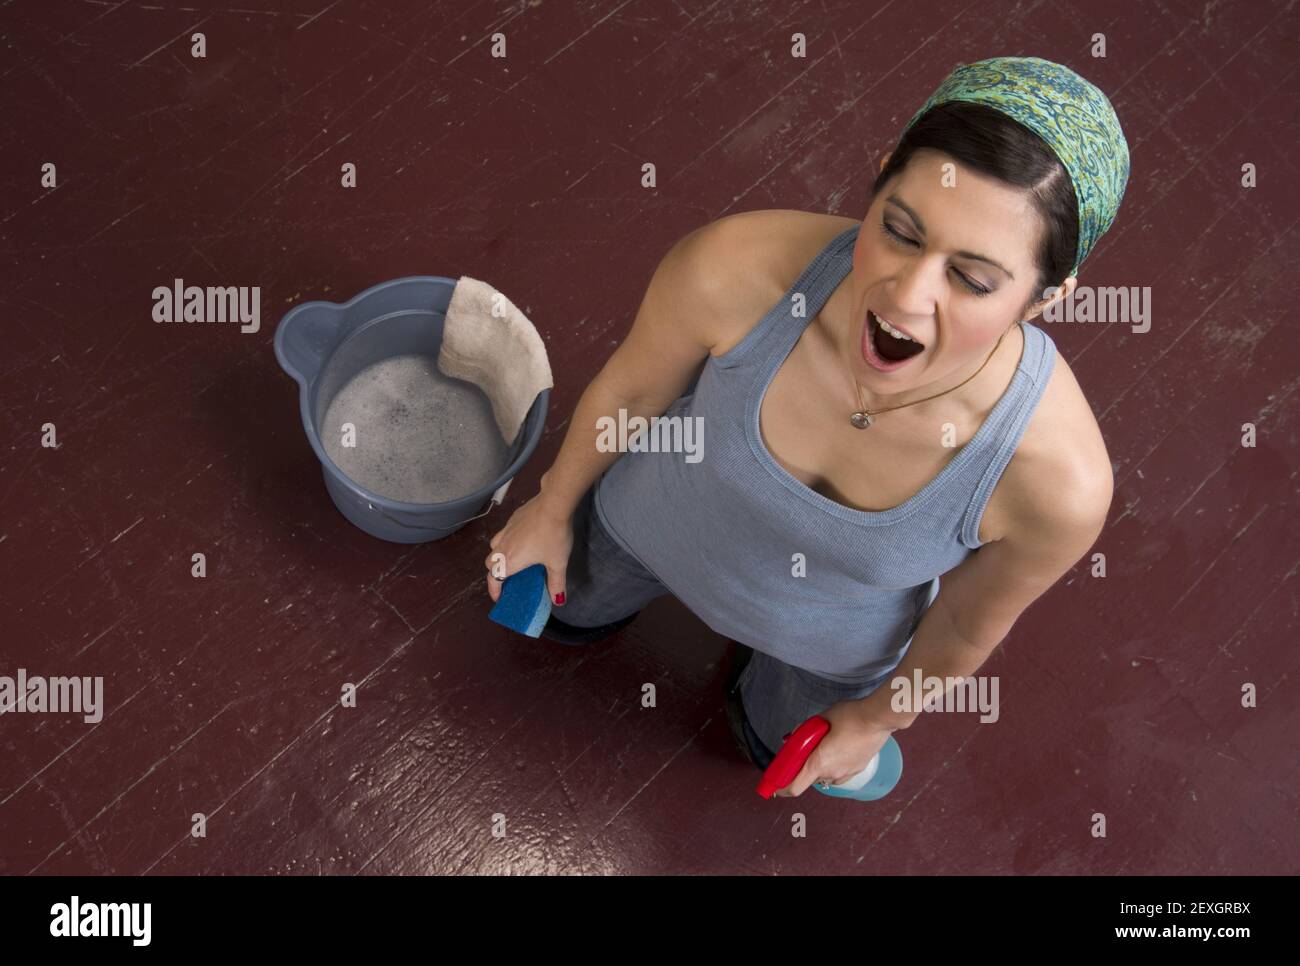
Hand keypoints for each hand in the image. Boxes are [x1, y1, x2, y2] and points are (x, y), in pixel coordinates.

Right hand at [483, 491, 573, 605]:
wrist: (553, 504)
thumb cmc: (554, 535)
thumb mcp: (558, 562)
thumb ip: (556, 583)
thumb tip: (558, 601)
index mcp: (510, 560)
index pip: (494, 578)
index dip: (494, 590)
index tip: (499, 597)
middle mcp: (503, 546)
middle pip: (489, 563)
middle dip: (495, 572)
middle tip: (508, 577)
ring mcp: (506, 530)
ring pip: (494, 546)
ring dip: (498, 555)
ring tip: (512, 558)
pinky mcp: (512, 519)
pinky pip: (503, 532)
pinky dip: (507, 540)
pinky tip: (522, 539)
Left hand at [773, 701, 892, 796]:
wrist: (878, 718)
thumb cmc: (850, 716)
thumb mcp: (821, 719)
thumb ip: (805, 731)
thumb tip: (792, 738)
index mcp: (819, 762)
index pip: (795, 787)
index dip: (782, 789)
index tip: (775, 788)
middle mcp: (832, 773)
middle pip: (810, 780)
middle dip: (802, 769)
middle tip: (801, 753)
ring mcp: (847, 773)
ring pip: (825, 777)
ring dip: (818, 768)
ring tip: (821, 748)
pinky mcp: (858, 769)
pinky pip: (839, 774)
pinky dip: (832, 767)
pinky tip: (835, 751)